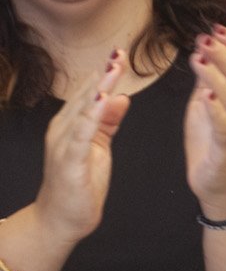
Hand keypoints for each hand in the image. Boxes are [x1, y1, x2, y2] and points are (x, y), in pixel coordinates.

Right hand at [33, 52, 131, 246]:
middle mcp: (63, 129)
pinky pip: (82, 133)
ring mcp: (64, 143)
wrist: (61, 218)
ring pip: (83, 109)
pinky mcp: (70, 160)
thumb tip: (120, 97)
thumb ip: (107, 122)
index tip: (120, 53)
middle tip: (118, 51)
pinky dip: (93, 115)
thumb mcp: (99, 147)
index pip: (88, 93)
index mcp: (70, 124)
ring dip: (98, 87)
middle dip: (102, 74)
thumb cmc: (79, 183)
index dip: (103, 74)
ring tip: (113, 68)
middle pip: (85, 95)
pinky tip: (103, 100)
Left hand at [182, 27, 225, 218]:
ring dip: (217, 76)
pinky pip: (225, 127)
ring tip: (200, 58)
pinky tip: (205, 96)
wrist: (220, 184)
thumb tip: (203, 46)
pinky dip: (216, 111)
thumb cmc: (212, 142)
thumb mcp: (206, 103)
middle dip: (224, 54)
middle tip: (206, 37)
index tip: (218, 27)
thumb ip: (208, 78)